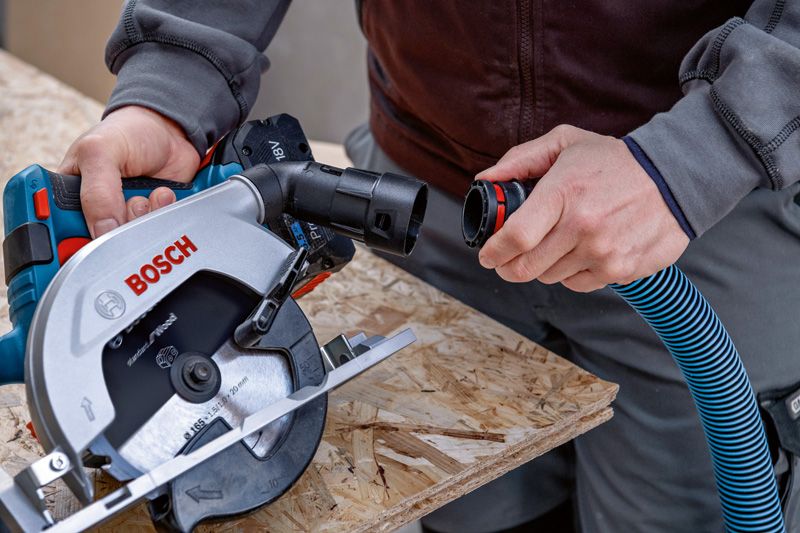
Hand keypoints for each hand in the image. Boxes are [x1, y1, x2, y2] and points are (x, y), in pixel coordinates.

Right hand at [58, 105, 199, 237]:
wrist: (170, 132)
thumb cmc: (127, 132)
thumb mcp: (100, 151)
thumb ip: (96, 191)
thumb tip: (101, 230)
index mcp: (63, 194)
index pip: (56, 231)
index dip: (67, 241)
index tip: (85, 237)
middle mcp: (90, 211)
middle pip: (96, 244)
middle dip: (115, 230)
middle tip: (124, 208)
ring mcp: (120, 217)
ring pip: (130, 240)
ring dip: (142, 218)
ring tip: (143, 193)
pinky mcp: (147, 220)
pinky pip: (156, 232)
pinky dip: (162, 213)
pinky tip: (160, 193)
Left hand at [477, 125, 688, 291]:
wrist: (677, 176)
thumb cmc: (615, 160)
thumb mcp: (566, 143)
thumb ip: (521, 160)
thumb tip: (486, 181)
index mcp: (563, 193)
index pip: (515, 238)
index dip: (493, 252)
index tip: (487, 255)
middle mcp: (583, 227)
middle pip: (526, 268)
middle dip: (509, 266)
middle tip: (508, 259)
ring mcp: (603, 252)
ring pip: (550, 278)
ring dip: (543, 266)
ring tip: (555, 244)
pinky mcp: (622, 270)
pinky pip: (578, 284)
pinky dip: (571, 273)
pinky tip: (580, 252)